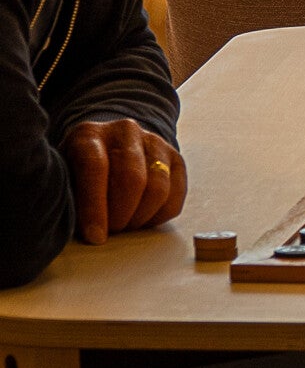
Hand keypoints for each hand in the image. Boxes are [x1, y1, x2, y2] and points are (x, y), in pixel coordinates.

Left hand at [60, 120, 186, 243]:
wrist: (105, 150)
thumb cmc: (77, 172)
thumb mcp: (64, 177)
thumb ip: (70, 196)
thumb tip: (86, 229)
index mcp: (89, 134)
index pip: (95, 166)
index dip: (95, 205)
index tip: (95, 236)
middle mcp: (125, 131)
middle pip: (132, 178)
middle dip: (121, 215)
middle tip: (111, 231)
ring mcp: (155, 142)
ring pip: (158, 189)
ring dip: (141, 217)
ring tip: (125, 225)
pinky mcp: (175, 159)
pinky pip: (176, 196)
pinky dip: (159, 216)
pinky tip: (142, 219)